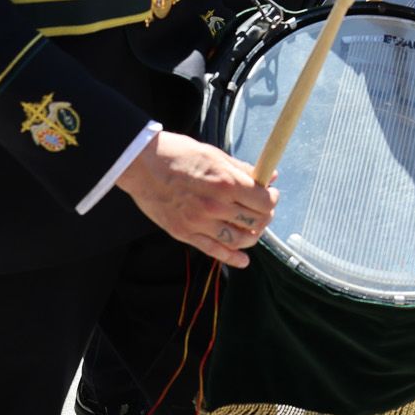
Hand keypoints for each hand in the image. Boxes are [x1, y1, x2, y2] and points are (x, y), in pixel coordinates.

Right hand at [114, 131, 275, 268]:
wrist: (141, 165)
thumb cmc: (177, 154)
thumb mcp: (215, 154)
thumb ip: (242, 169)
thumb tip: (269, 175)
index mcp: (226, 183)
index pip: (264, 202)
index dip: (272, 199)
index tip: (270, 195)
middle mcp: (215, 206)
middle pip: (255, 222)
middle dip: (265, 216)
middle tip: (263, 210)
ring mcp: (199, 222)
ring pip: (239, 240)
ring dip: (252, 236)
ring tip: (252, 229)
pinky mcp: (185, 233)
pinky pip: (214, 251)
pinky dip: (232, 258)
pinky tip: (243, 260)